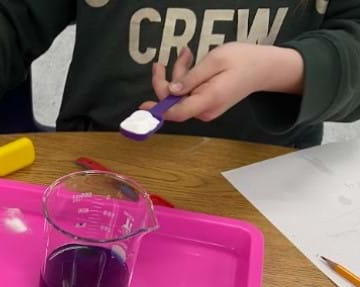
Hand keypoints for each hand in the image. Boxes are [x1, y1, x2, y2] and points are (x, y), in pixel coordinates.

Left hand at [141, 43, 302, 122]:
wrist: (263, 67)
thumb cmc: (242, 60)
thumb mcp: (215, 61)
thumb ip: (191, 77)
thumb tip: (171, 90)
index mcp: (208, 100)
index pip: (177, 112)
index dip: (158, 110)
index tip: (143, 106)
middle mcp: (205, 110)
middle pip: (174, 103)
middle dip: (165, 82)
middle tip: (160, 62)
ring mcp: (206, 109)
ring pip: (180, 97)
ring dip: (178, 75)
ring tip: (186, 53)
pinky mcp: (206, 104)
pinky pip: (188, 95)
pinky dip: (185, 79)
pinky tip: (190, 61)